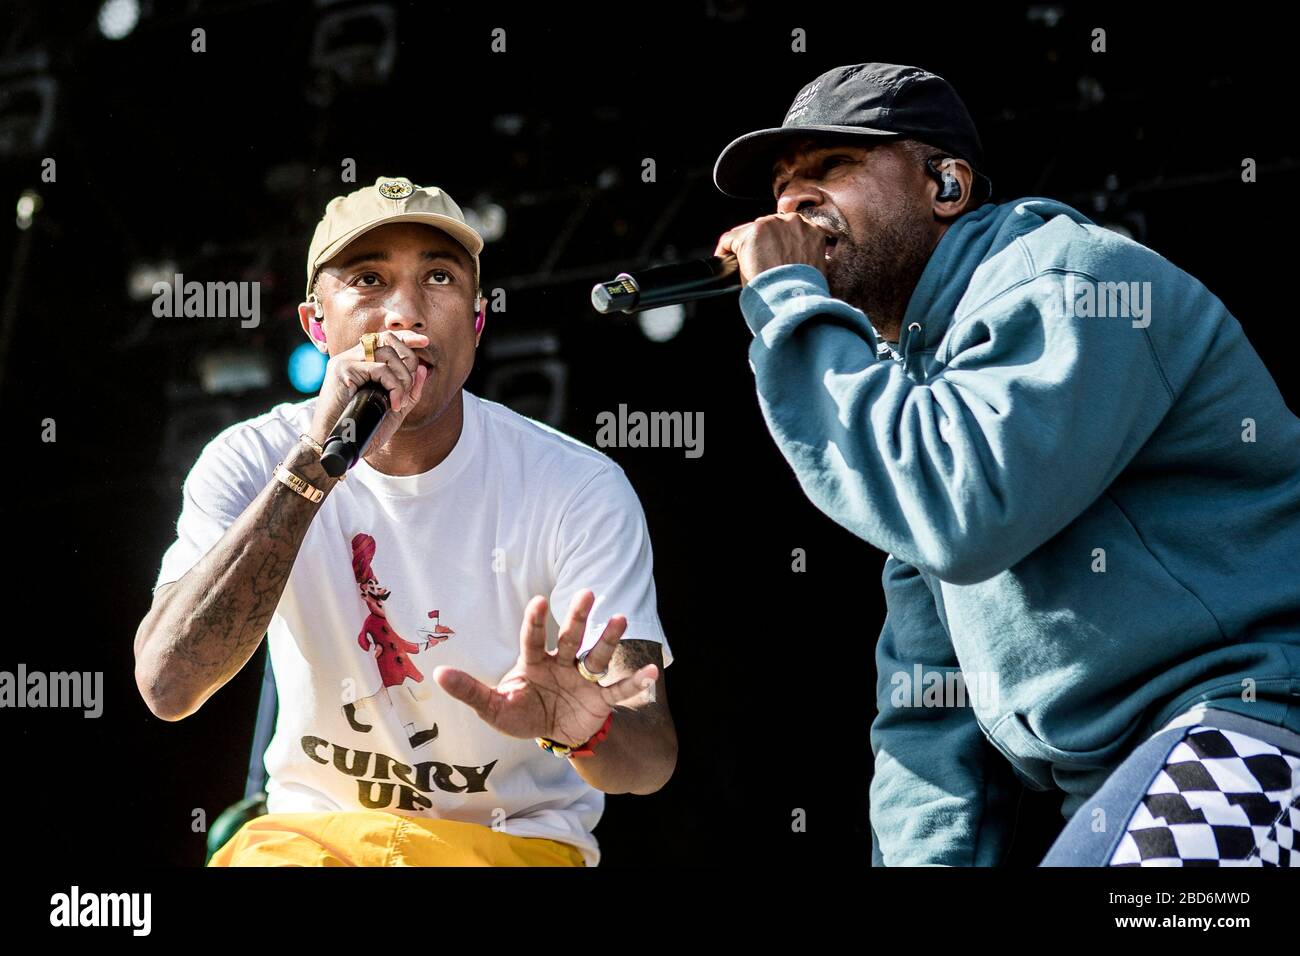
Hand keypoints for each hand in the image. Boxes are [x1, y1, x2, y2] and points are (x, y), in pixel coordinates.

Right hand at [308, 329, 430, 455]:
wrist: (339, 445)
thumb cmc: (364, 429)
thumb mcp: (394, 409)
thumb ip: (409, 391)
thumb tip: (423, 369)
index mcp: (361, 362)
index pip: (385, 339)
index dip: (406, 337)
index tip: (424, 342)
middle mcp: (352, 357)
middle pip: (388, 340)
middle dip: (408, 360)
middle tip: (408, 387)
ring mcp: (345, 361)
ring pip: (386, 353)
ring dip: (402, 377)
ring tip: (399, 400)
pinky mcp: (342, 369)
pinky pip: (379, 369)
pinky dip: (393, 386)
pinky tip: (393, 403)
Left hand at [433, 590, 658, 745]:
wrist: (554, 734)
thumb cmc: (521, 714)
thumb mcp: (494, 707)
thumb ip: (470, 690)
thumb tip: (437, 673)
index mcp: (534, 664)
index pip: (533, 639)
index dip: (536, 622)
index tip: (538, 600)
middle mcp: (562, 665)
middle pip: (571, 638)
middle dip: (578, 617)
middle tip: (587, 592)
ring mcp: (583, 680)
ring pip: (597, 656)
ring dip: (609, 639)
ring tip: (621, 618)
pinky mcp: (600, 700)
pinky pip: (617, 690)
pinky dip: (634, 683)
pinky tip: (651, 671)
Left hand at [714, 212, 834, 285]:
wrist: (796, 299)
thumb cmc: (805, 291)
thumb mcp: (814, 267)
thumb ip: (804, 255)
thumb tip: (790, 260)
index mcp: (811, 230)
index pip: (787, 229)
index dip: (776, 244)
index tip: (770, 256)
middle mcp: (793, 221)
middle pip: (767, 227)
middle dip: (760, 244)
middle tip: (755, 263)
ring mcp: (772, 225)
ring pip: (748, 232)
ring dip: (743, 248)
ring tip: (739, 265)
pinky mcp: (752, 233)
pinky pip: (729, 239)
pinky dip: (723, 251)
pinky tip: (724, 263)